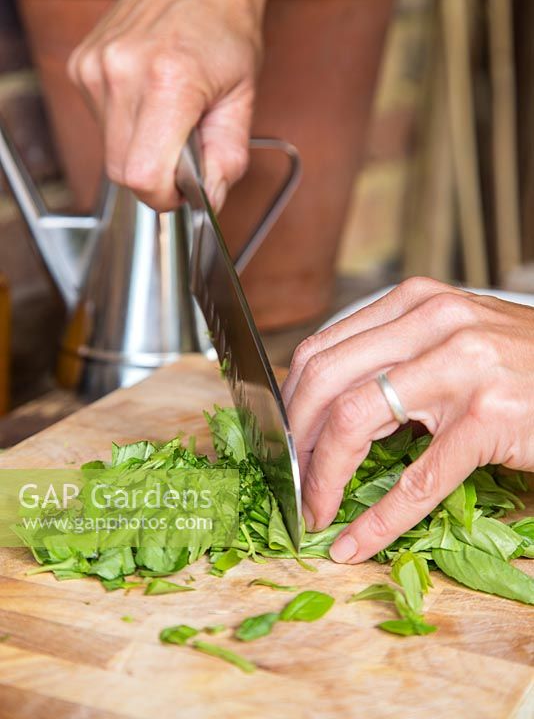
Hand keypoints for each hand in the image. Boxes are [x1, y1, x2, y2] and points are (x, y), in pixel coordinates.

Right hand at [68, 0, 307, 211]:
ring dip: (141, 150)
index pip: (143, 176)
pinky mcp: (81, 66)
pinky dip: (128, 127)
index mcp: (169, 81)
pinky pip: (102, 125)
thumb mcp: (243, 100)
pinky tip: (150, 98)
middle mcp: (122, 72)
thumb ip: (228, 160)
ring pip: (110, 151)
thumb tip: (206, 203)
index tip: (184, 190)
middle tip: (185, 153)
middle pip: (122, 171)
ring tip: (170, 115)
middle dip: (155, 177)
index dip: (165, 196)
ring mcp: (95, 67)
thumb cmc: (226, 30)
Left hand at [283, 277, 533, 562]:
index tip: (283, 439)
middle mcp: (432, 324)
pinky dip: (379, 519)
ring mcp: (462, 368)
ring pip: (354, 420)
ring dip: (323, 476)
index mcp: (415, 303)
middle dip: (294, 439)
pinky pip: (417, 479)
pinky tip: (358, 542)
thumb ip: (397, 356)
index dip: (290, 402)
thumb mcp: (454, 338)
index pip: (322, 349)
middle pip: (324, 379)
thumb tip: (326, 402)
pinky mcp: (490, 418)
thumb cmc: (523, 363)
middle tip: (289, 479)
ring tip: (315, 508)